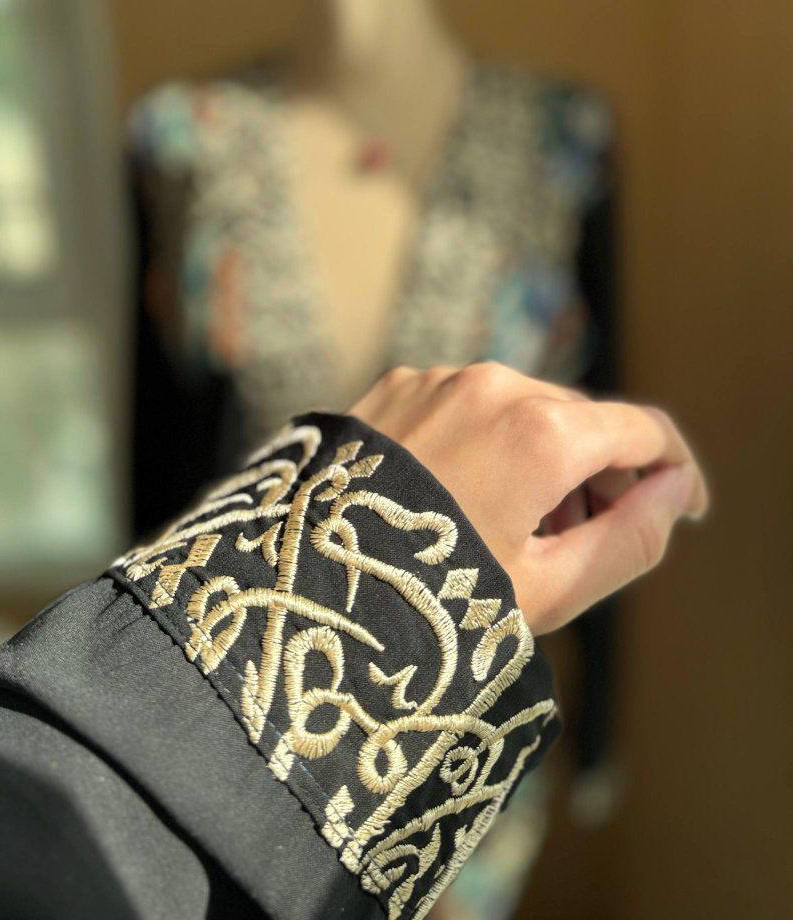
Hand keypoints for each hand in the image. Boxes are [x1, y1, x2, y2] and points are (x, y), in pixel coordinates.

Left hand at [349, 362, 707, 633]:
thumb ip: (632, 538)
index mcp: (543, 431)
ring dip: (542, 459)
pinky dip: (486, 443)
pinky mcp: (396, 386)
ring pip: (523, 409)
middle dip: (601, 474)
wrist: (299, 584)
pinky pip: (466, 406)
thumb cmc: (424, 600)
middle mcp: (495, 385)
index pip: (645, 430)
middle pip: (583, 419)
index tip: (680, 507)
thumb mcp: (547, 589)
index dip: (675, 470)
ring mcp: (439, 379)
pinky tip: (463, 503)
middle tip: (585, 542)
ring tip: (517, 533)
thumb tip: (674, 493)